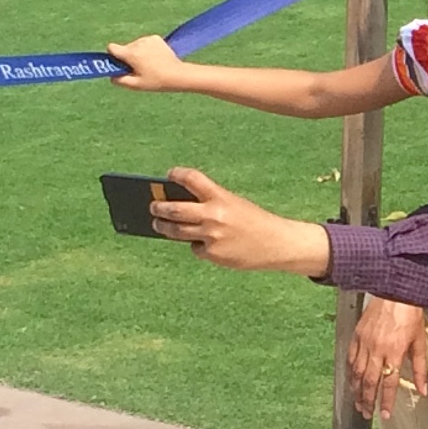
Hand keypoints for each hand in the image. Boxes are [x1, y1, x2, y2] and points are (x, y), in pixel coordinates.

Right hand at [107, 34, 190, 90]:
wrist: (177, 74)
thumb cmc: (156, 81)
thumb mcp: (135, 85)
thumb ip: (119, 80)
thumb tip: (111, 75)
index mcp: (131, 53)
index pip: (112, 47)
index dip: (113, 56)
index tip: (119, 63)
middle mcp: (138, 43)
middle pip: (125, 48)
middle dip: (128, 57)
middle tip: (138, 68)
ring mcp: (148, 39)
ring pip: (135, 45)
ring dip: (137, 52)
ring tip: (148, 64)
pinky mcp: (156, 38)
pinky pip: (145, 42)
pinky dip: (146, 49)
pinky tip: (154, 58)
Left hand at [148, 166, 327, 274]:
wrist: (275, 244)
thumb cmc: (251, 220)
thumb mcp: (233, 204)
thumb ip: (208, 204)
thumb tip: (175, 208)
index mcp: (220, 196)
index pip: (192, 179)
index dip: (177, 174)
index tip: (169, 174)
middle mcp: (213, 215)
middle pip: (174, 209)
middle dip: (158, 207)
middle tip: (152, 206)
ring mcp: (211, 236)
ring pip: (176, 231)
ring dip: (164, 227)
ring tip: (158, 224)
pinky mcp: (211, 254)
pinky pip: (194, 248)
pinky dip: (196, 245)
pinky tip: (205, 243)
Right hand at [348, 298, 427, 420]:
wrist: (395, 291)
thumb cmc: (411, 314)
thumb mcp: (420, 341)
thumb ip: (420, 368)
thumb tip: (422, 390)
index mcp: (395, 351)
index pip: (389, 382)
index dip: (387, 401)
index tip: (385, 415)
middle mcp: (377, 349)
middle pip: (370, 381)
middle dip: (368, 400)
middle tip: (367, 414)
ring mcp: (364, 342)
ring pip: (357, 373)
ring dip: (357, 390)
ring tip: (358, 404)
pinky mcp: (356, 335)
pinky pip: (350, 359)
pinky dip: (350, 373)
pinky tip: (351, 382)